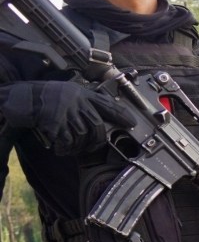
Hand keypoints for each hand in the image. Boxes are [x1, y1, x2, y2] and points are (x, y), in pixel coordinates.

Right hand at [1, 81, 135, 154]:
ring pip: (83, 136)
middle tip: (94, 147)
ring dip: (78, 147)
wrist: (23, 98)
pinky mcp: (55, 123)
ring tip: (70, 148)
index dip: (121, 114)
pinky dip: (65, 148)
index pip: (107, 104)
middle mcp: (77, 101)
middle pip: (97, 126)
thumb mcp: (69, 93)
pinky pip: (67, 141)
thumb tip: (102, 116)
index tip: (133, 123)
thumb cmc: (47, 97)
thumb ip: (85, 102)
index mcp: (82, 93)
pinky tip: (60, 149)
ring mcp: (66, 112)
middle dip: (98, 140)